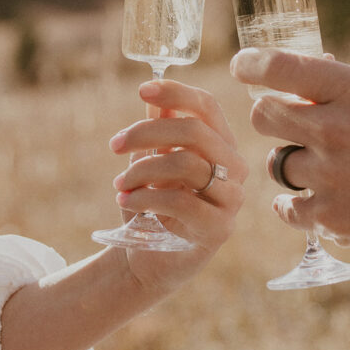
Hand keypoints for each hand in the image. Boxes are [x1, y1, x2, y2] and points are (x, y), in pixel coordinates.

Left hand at [108, 79, 247, 293]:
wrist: (149, 259)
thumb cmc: (153, 204)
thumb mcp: (152, 161)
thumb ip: (158, 129)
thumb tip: (154, 95)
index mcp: (221, 144)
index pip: (207, 106)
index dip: (176, 93)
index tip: (142, 89)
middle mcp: (235, 168)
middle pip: (196, 131)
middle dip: (147, 133)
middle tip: (115, 144)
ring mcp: (232, 199)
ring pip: (187, 164)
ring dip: (143, 169)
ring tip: (120, 185)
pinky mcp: (219, 228)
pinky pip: (181, 201)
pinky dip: (146, 196)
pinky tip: (126, 201)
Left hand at [230, 47, 349, 264]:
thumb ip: (348, 91)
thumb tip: (307, 71)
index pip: (281, 66)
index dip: (252, 64)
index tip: (242, 66)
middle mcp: (335, 127)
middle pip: (263, 114)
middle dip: (272, 119)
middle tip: (293, 129)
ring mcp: (327, 174)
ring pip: (276, 163)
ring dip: (295, 167)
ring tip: (333, 174)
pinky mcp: (326, 216)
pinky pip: (286, 205)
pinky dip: (299, 206)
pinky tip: (325, 203)